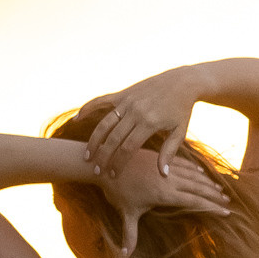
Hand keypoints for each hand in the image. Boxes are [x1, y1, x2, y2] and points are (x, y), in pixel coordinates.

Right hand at [83, 73, 197, 179]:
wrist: (182, 81)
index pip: (128, 148)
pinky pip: (101, 101)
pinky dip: (87, 108)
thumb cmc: (182, 110)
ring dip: (94, 140)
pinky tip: (76, 119)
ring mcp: (127, 101)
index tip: (113, 175)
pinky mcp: (123, 93)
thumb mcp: (179, 132)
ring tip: (87, 155)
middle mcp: (135, 111)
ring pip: (104, 123)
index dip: (118, 163)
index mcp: (149, 123)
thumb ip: (169, 153)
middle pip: (113, 138)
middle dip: (103, 156)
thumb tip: (163, 175)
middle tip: (96, 171)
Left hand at [99, 135, 227, 248]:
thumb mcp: (126, 214)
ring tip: (221, 189)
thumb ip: (130, 234)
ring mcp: (166, 167)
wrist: (106, 163)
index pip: (194, 201)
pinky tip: (203, 173)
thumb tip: (126, 255)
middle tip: (229, 201)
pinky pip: (183, 163)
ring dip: (208, 182)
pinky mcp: (161, 158)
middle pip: (198, 187)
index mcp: (164, 194)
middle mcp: (169, 179)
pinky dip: (195, 169)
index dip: (211, 207)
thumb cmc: (117, 191)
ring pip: (193, 174)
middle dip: (215, 195)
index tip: (225, 211)